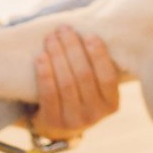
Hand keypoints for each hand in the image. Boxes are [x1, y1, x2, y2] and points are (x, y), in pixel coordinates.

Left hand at [29, 26, 119, 141]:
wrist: (59, 125)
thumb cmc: (80, 94)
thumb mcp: (95, 87)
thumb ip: (97, 66)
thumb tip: (92, 27)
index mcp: (111, 104)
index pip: (107, 77)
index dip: (98, 55)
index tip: (89, 34)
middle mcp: (95, 114)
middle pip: (84, 76)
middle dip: (72, 48)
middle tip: (64, 29)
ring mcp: (74, 121)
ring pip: (66, 83)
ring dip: (57, 56)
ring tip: (51, 38)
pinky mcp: (53, 122)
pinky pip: (48, 94)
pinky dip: (44, 73)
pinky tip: (41, 57)